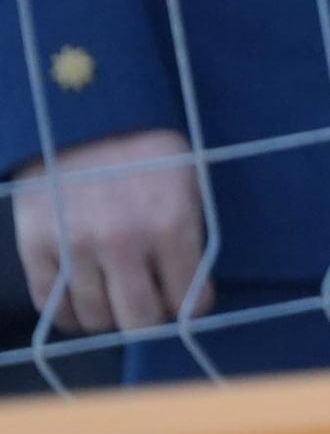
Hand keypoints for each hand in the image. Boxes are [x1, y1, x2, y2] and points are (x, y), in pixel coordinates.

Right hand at [16, 127, 207, 334]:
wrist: (82, 113)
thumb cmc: (147, 148)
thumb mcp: (188, 180)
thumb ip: (189, 233)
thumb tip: (190, 290)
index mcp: (171, 222)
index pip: (187, 300)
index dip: (189, 307)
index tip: (185, 302)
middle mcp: (123, 241)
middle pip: (139, 320)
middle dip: (150, 319)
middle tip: (149, 304)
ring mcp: (75, 246)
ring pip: (95, 318)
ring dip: (108, 315)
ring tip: (115, 297)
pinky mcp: (36, 246)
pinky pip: (51, 305)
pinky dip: (68, 313)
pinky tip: (82, 301)